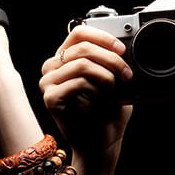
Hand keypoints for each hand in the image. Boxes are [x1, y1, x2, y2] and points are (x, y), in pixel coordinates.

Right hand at [38, 25, 134, 156]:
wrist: (102, 142)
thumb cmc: (107, 111)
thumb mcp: (112, 79)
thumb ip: (109, 60)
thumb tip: (123, 45)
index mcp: (65, 58)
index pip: (78, 32)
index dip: (102, 37)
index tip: (122, 49)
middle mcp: (52, 67)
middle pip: (82, 47)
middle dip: (111, 59)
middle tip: (127, 74)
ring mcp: (48, 82)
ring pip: (82, 64)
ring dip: (106, 76)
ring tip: (115, 90)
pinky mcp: (50, 98)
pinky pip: (78, 83)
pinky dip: (97, 90)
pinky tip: (102, 100)